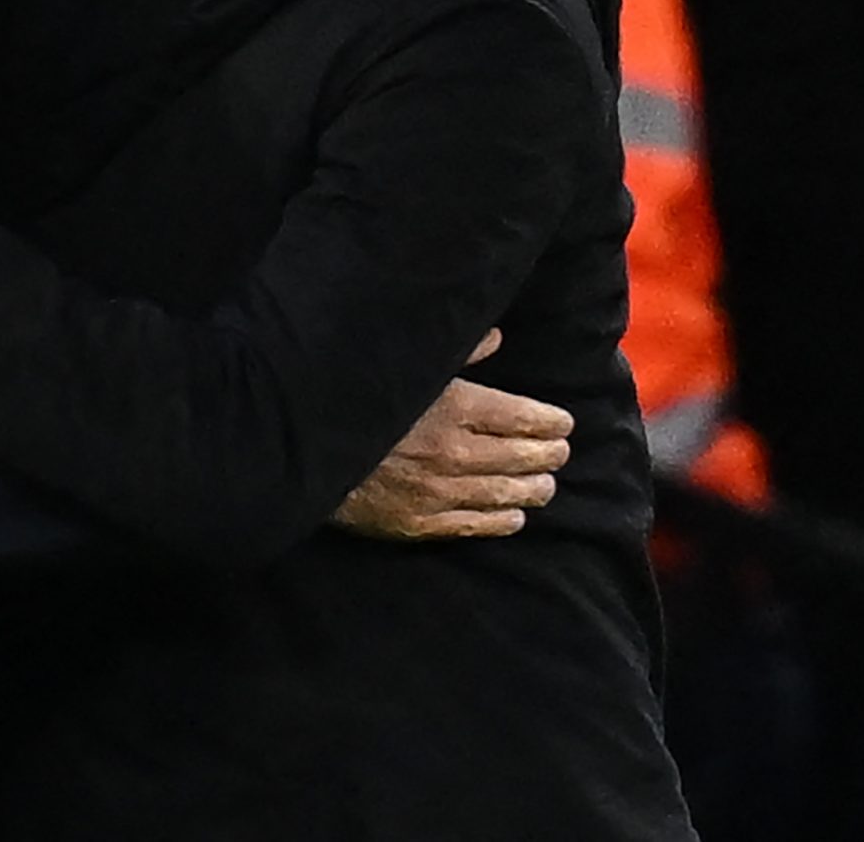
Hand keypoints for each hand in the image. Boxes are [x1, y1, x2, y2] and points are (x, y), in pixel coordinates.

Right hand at [336, 332, 574, 539]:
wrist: (300, 447)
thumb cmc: (354, 395)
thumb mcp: (404, 362)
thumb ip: (456, 351)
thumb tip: (495, 338)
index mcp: (454, 407)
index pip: (524, 418)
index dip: (551, 422)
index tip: (563, 422)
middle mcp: (454, 452)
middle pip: (523, 457)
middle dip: (549, 454)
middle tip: (560, 452)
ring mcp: (438, 492)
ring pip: (507, 494)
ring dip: (533, 488)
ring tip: (545, 484)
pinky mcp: (419, 522)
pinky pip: (476, 525)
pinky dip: (503, 520)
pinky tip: (514, 516)